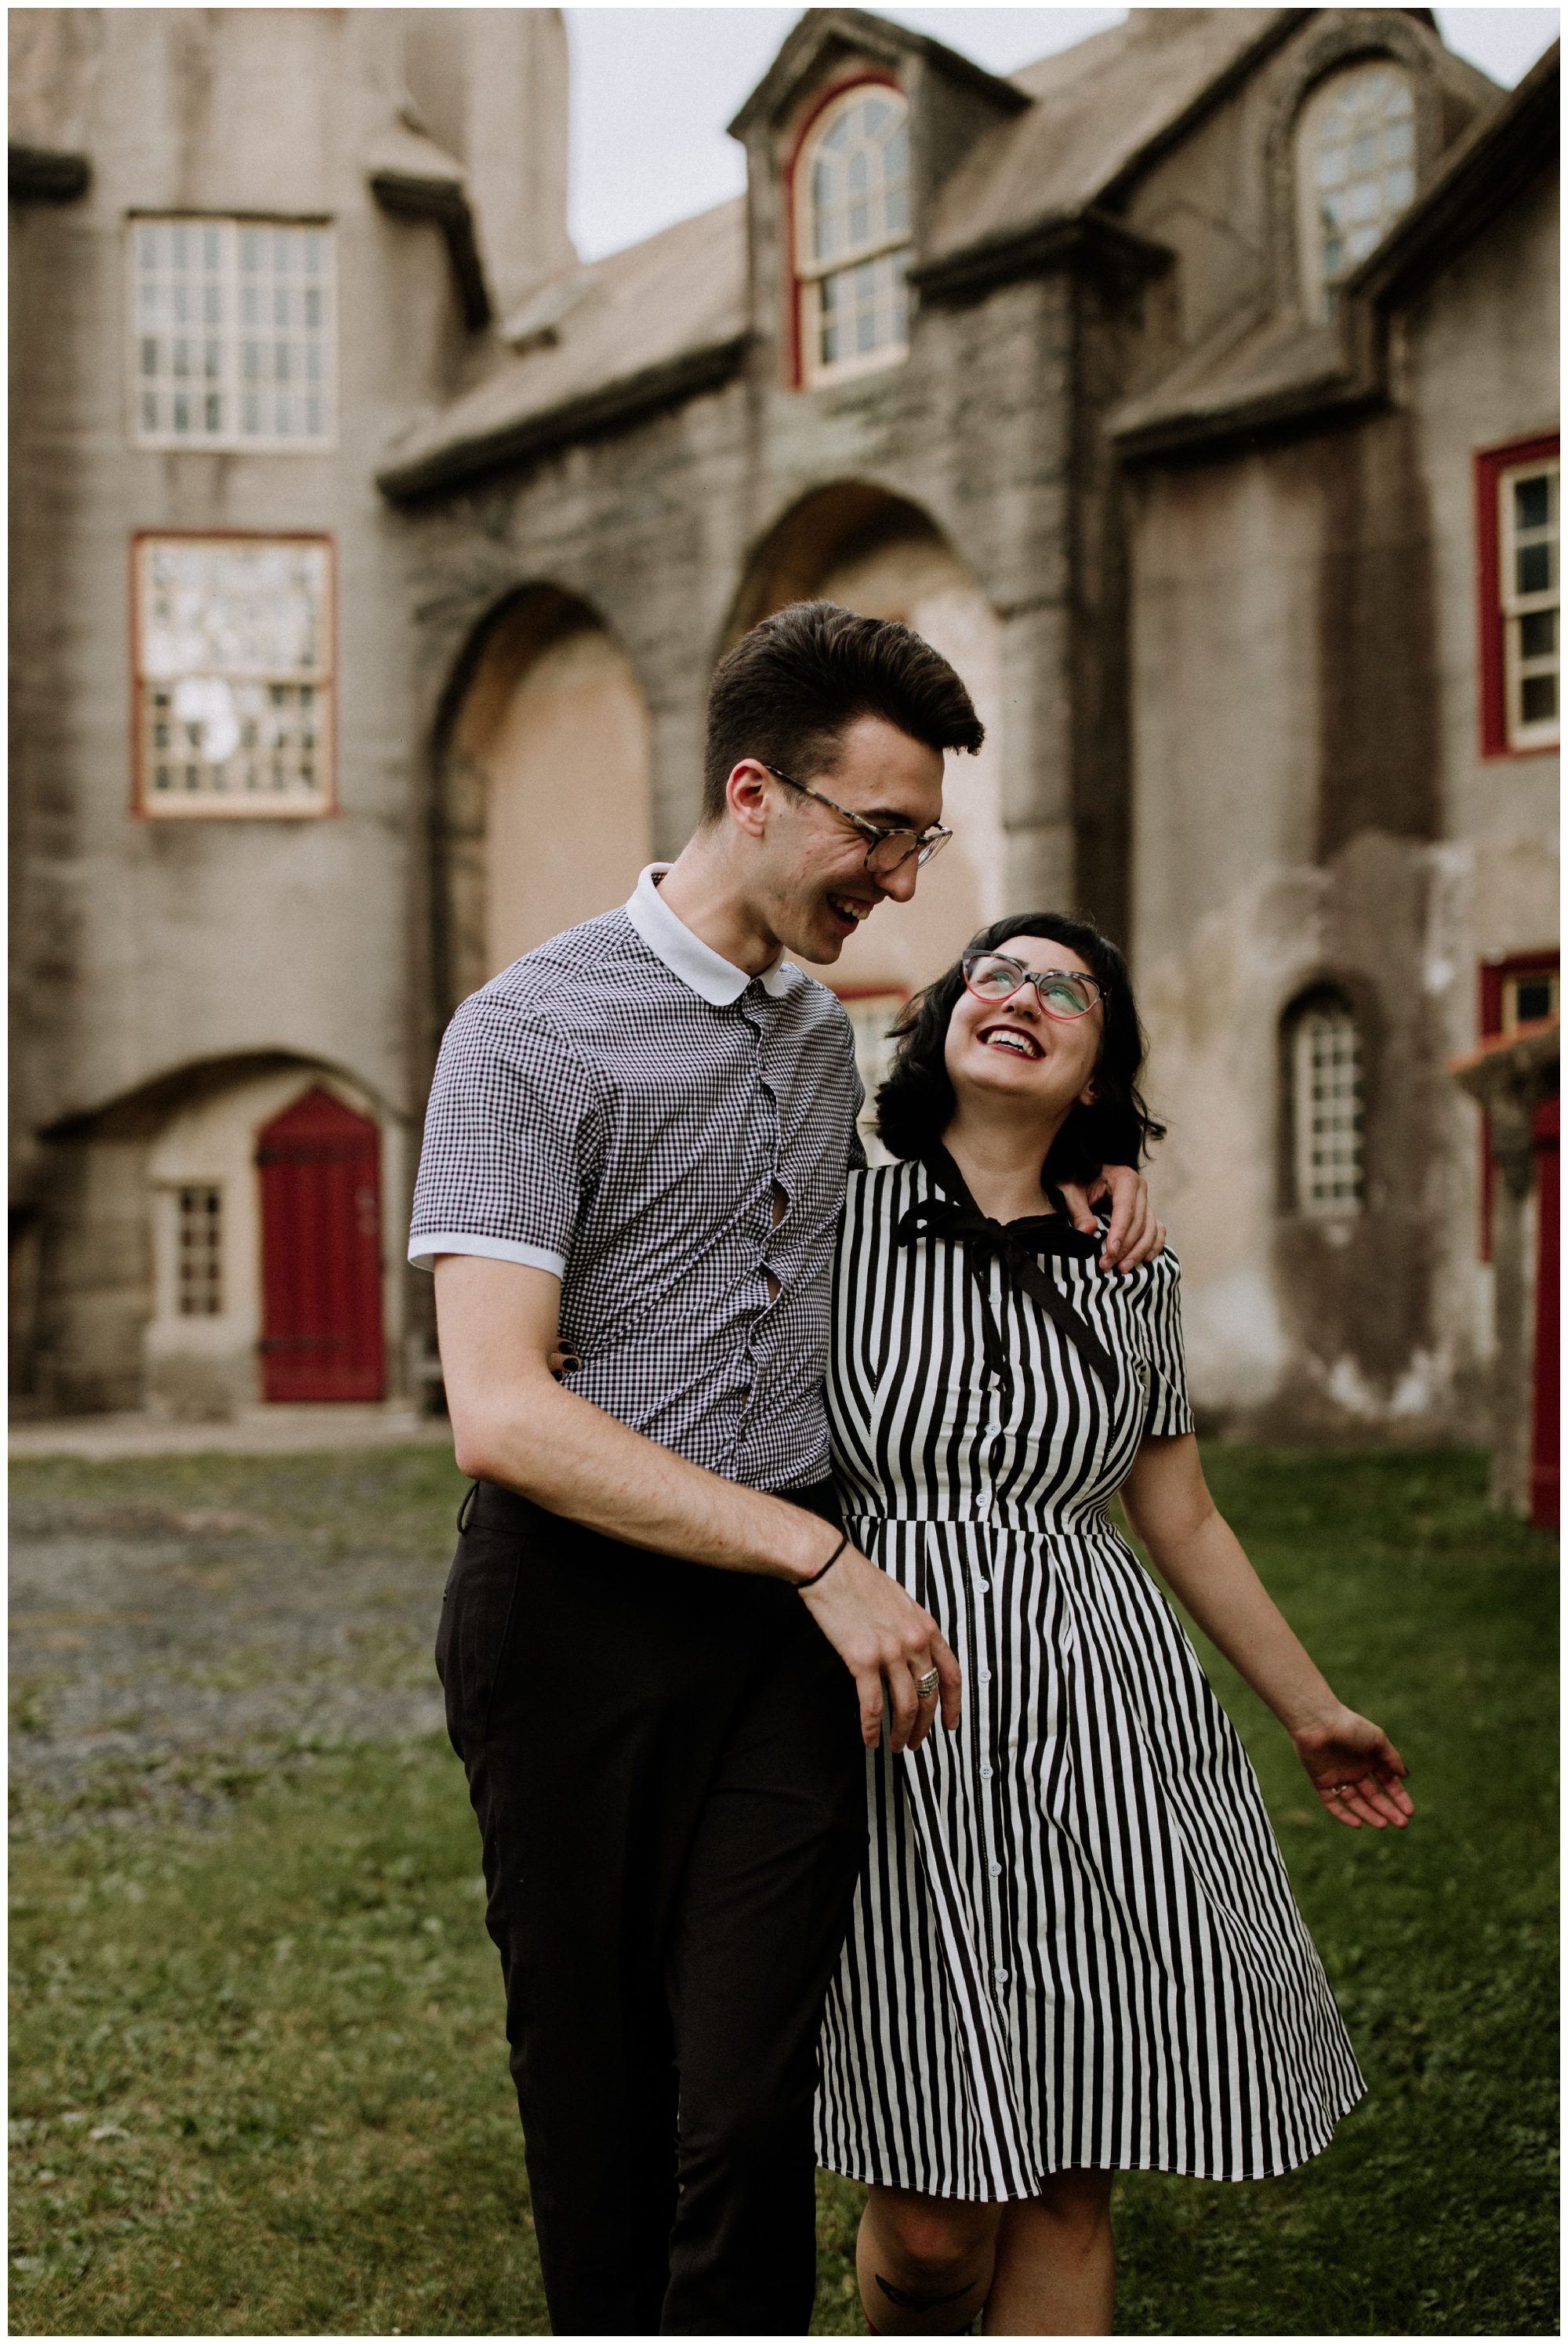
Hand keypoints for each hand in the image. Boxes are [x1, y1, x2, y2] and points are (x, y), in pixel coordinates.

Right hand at [799, 1547, 961, 1752]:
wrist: (831, 1569)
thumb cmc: (860, 1582)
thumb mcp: (901, 1602)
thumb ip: (913, 1630)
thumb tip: (913, 1657)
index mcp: (926, 1628)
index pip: (951, 1674)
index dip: (953, 1705)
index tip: (951, 1725)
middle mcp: (915, 1642)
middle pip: (928, 1696)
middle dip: (924, 1726)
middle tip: (915, 1743)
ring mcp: (891, 1652)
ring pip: (905, 1707)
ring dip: (901, 1732)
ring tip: (895, 1746)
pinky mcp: (863, 1660)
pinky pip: (873, 1705)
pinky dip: (872, 1728)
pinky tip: (870, 1739)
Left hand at [1057, 1164, 1164, 1273]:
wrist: (1086, 1174)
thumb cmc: (1078, 1180)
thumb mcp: (1071, 1190)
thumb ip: (1078, 1210)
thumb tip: (1088, 1231)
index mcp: (1124, 1178)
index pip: (1125, 1208)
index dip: (1120, 1232)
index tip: (1111, 1251)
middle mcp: (1140, 1189)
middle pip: (1139, 1222)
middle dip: (1125, 1247)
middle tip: (1107, 1265)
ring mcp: (1146, 1202)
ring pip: (1150, 1230)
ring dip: (1138, 1252)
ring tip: (1122, 1269)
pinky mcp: (1148, 1213)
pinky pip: (1158, 1231)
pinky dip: (1153, 1246)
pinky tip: (1144, 1260)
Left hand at [1293, 1707, 1413, 1829]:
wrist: (1318, 1721)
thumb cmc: (1350, 1726)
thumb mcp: (1377, 1740)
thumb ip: (1391, 1758)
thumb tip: (1405, 1775)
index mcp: (1370, 1759)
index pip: (1388, 1783)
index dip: (1399, 1798)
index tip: (1410, 1812)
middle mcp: (1355, 1770)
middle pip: (1373, 1796)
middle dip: (1388, 1810)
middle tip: (1401, 1824)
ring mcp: (1338, 1777)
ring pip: (1355, 1802)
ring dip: (1369, 1814)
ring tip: (1383, 1825)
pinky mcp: (1321, 1781)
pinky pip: (1332, 1802)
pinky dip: (1343, 1815)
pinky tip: (1358, 1824)